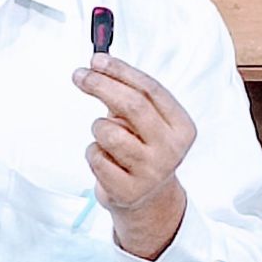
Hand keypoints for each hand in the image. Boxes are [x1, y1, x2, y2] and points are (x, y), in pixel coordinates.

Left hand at [72, 54, 195, 258]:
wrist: (148, 201)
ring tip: (106, 137)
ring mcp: (150, 173)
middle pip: (132, 105)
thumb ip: (126, 92)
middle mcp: (171, 150)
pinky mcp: (127, 191)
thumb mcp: (145, 120)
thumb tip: (98, 64)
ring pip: (108, 131)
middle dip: (101, 84)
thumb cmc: (142, 149)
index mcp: (182, 127)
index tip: (96, 60)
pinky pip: (95, 155)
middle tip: (80, 75)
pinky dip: (93, 152)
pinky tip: (106, 160)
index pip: (150, 89)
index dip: (120, 71)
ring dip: (98, 127)